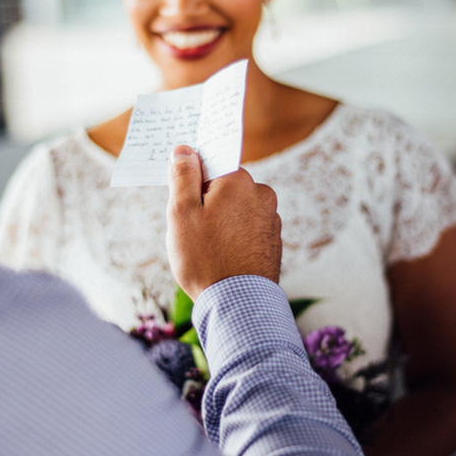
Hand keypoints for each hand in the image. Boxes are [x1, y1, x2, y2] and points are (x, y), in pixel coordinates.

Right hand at [166, 146, 281, 300]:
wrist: (238, 304)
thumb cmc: (205, 258)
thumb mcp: (182, 213)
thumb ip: (183, 177)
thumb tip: (184, 150)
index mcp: (238, 181)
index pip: (210, 164)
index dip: (191, 182)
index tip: (182, 200)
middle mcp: (261, 194)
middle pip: (224, 187)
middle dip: (205, 203)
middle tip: (192, 230)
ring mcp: (270, 218)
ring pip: (235, 209)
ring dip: (220, 221)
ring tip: (209, 249)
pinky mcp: (273, 240)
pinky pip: (247, 228)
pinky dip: (234, 236)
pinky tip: (224, 257)